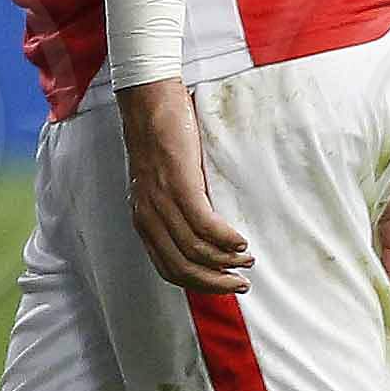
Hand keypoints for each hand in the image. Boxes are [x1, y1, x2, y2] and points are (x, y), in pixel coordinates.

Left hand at [115, 77, 249, 293]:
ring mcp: (160, 201)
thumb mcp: (161, 187)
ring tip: (247, 259)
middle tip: (241, 284)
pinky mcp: (178, 183)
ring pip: (194, 250)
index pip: (167, 269)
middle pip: (181, 268)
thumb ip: (174, 213)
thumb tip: (205, 239)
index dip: (199, 285)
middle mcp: (147, 216)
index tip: (223, 286)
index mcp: (143, 221)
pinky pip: (203, 223)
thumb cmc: (160, 143)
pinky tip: (241, 241)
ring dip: (226, 261)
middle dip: (215, 283)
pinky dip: (225, 238)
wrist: (149, 104)